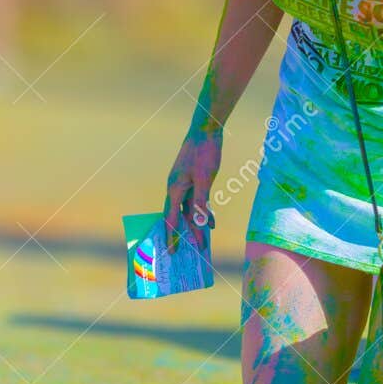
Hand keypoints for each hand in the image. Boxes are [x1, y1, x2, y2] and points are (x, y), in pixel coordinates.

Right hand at [164, 131, 222, 251]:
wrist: (206, 131)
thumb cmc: (204, 153)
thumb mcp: (205, 179)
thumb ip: (201, 202)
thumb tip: (198, 224)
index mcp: (174, 189)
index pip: (171, 219)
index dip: (172, 236)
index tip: (172, 252)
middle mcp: (176, 189)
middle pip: (176, 217)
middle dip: (179, 235)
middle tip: (180, 253)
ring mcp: (184, 184)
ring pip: (187, 211)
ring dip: (193, 226)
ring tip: (200, 243)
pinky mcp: (194, 181)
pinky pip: (196, 202)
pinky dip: (202, 213)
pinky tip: (211, 224)